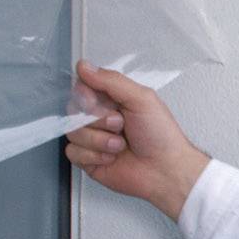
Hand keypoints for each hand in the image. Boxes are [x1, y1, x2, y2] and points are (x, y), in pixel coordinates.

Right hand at [64, 61, 209, 220]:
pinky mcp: (87, 158)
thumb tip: (85, 67)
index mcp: (112, 100)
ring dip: (99, 140)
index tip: (101, 103)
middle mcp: (100, 118)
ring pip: (72, 132)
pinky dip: (94, 156)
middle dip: (97, 120)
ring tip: (120, 145)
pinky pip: (72, 152)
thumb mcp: (141, 99)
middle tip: (119, 125)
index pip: (81, 88)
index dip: (86, 96)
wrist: (165, 171)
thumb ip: (111, 80)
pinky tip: (111, 157)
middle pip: (73, 110)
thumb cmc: (161, 136)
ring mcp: (92, 138)